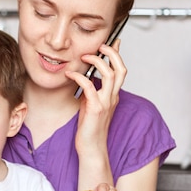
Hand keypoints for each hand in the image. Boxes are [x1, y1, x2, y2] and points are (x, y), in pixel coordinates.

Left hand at [66, 39, 126, 155]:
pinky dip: (79, 77)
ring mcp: (105, 102)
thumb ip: (92, 90)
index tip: (113, 42)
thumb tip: (87, 77)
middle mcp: (112, 97)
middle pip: (121, 69)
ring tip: (84, 57)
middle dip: (112, 53)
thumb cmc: (89, 128)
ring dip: (97, 61)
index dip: (118, 55)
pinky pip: (90, 86)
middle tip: (100, 45)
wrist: (91, 148)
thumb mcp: (91, 104)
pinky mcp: (95, 108)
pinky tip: (69, 74)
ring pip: (110, 74)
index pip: (121, 70)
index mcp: (113, 95)